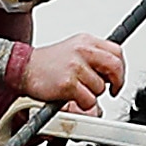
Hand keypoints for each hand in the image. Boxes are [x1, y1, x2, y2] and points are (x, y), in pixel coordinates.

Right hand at [8, 33, 128, 110]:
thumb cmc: (49, 63)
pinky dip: (84, 103)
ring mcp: (75, 66)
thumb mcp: (74, 49)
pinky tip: (72, 96)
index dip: (121, 68)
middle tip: (112, 90)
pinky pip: (89, 100)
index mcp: (86, 41)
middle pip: (115, 67)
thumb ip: (94, 56)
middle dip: (117, 82)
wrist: (24, 67)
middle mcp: (82, 51)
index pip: (117, 52)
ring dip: (92, 94)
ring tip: (78, 89)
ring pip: (100, 87)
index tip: (116, 78)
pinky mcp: (68, 83)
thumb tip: (113, 71)